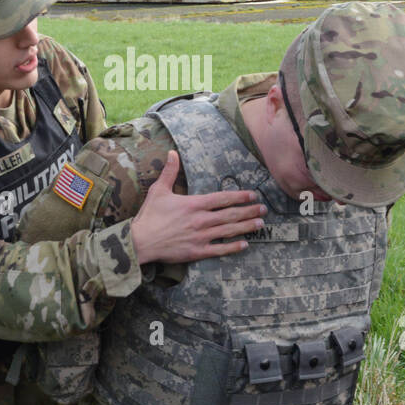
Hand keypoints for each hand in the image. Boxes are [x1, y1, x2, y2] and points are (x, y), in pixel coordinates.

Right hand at [130, 150, 265, 265]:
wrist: (140, 241)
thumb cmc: (149, 216)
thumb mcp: (158, 190)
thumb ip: (169, 171)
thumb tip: (172, 153)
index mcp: (194, 204)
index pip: (222, 198)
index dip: (239, 196)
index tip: (252, 195)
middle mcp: (201, 220)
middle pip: (230, 214)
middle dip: (249, 211)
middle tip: (264, 209)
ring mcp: (201, 236)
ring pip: (229, 231)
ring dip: (246, 227)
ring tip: (260, 224)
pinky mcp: (197, 251)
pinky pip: (219, 249)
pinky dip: (233, 247)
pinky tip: (244, 245)